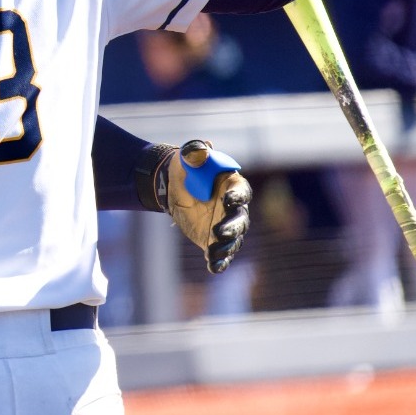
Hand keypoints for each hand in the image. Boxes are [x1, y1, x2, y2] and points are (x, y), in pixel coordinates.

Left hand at [161, 140, 251, 273]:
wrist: (174, 185)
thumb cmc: (187, 168)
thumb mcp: (190, 156)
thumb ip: (197, 152)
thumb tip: (202, 147)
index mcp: (232, 186)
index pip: (241, 192)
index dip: (237, 196)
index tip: (228, 200)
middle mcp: (233, 208)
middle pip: (239, 220)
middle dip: (231, 227)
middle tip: (219, 232)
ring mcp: (225, 225)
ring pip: (233, 239)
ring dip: (226, 247)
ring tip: (214, 252)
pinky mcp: (213, 238)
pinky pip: (220, 252)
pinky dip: (219, 261)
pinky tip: (213, 267)